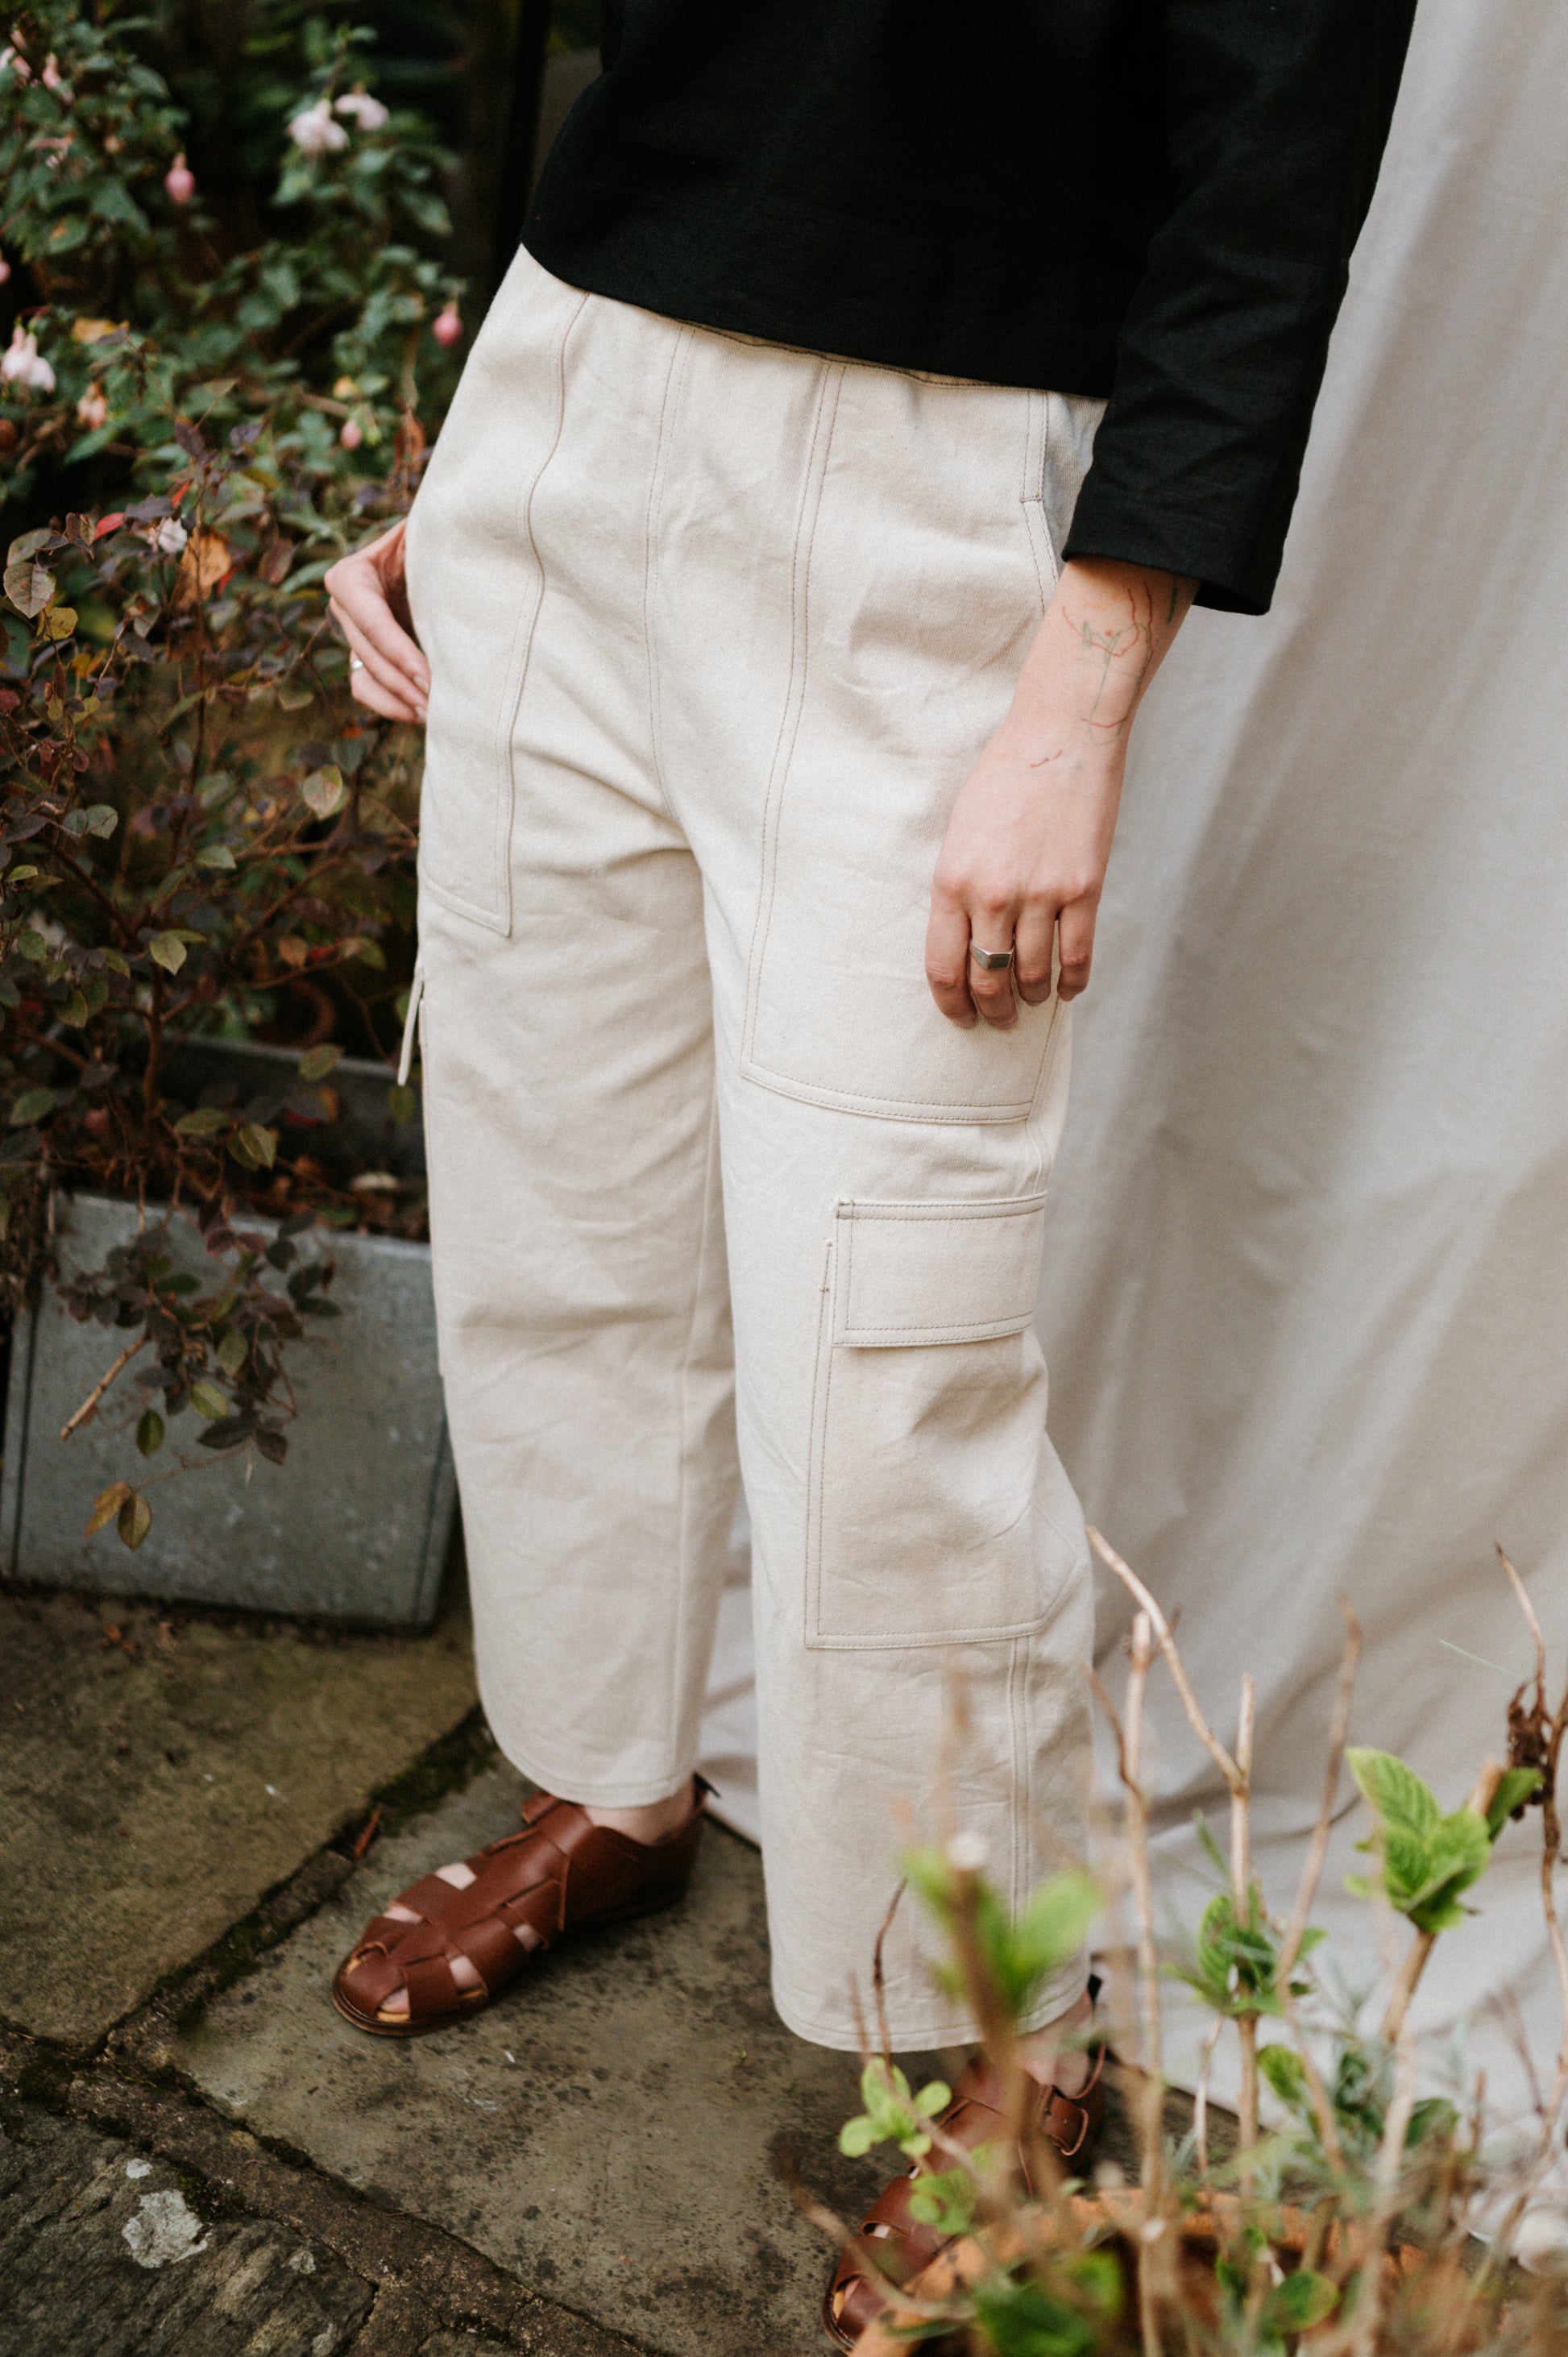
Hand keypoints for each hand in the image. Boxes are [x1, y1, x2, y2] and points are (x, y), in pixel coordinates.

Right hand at [324, 521, 429, 725]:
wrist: (432, 554)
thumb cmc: (432, 542)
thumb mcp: (426, 537)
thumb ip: (430, 544)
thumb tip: (456, 555)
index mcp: (351, 577)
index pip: (373, 623)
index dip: (400, 654)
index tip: (430, 679)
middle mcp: (343, 607)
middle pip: (370, 656)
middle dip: (404, 685)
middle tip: (439, 704)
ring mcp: (352, 634)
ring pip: (365, 680)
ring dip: (396, 702)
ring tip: (432, 717)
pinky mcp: (364, 655)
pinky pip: (368, 689)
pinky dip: (391, 705)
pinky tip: (423, 715)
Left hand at [926, 557, 1193, 1028]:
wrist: (1060, 737)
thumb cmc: (1005, 779)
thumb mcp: (961, 832)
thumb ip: (960, 889)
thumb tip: (968, 942)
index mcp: (952, 881)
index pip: (943, 967)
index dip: (952, 1003)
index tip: (961, 1017)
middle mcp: (992, 895)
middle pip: (987, 981)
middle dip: (991, 1011)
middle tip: (998, 1021)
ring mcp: (1040, 895)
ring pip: (1032, 975)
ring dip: (1031, 998)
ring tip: (1032, 1002)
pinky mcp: (1084, 889)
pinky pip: (1077, 955)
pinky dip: (1073, 981)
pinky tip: (1069, 989)